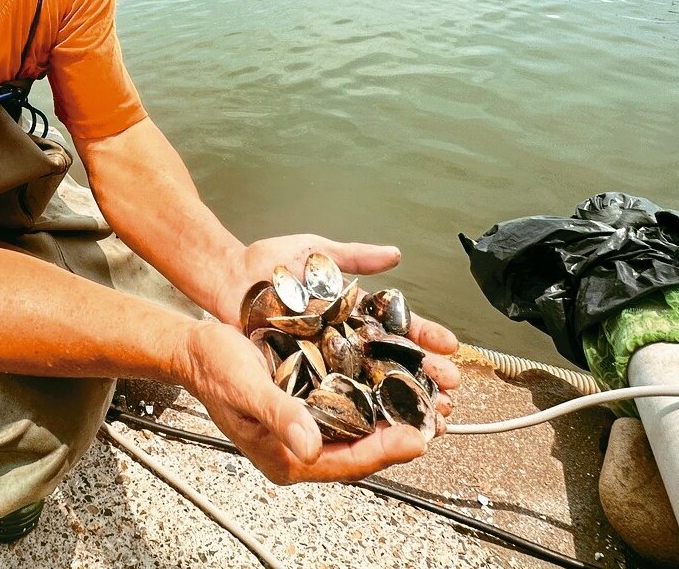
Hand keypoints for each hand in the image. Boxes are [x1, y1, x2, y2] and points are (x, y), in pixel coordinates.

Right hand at [174, 321, 430, 483]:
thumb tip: (311, 447)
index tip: (416, 439)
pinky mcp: (312, 397)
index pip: (347, 463)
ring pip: (362, 424)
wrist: (195, 345)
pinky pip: (351, 400)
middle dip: (400, 433)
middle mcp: (302, 444)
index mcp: (285, 457)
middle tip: (437, 418)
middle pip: (362, 448)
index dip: (384, 452)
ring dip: (394, 410)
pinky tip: (397, 374)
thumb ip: (279, 417)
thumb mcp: (245, 390)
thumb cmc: (212, 369)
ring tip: (428, 398)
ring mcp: (308, 421)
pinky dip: (376, 389)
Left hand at [214, 233, 461, 414]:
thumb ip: (354, 255)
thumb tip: (394, 254)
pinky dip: (360, 414)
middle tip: (453, 392)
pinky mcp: (301, 376)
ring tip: (433, 417)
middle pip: (394, 363)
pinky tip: (384, 427)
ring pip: (372, 387)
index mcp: (353, 311)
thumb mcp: (316, 251)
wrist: (226, 277)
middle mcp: (344, 339)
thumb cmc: (269, 263)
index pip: (398, 327)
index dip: (425, 338)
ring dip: (404, 404)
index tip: (450, 346)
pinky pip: (334, 398)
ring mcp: (324, 360)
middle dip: (426, 379)